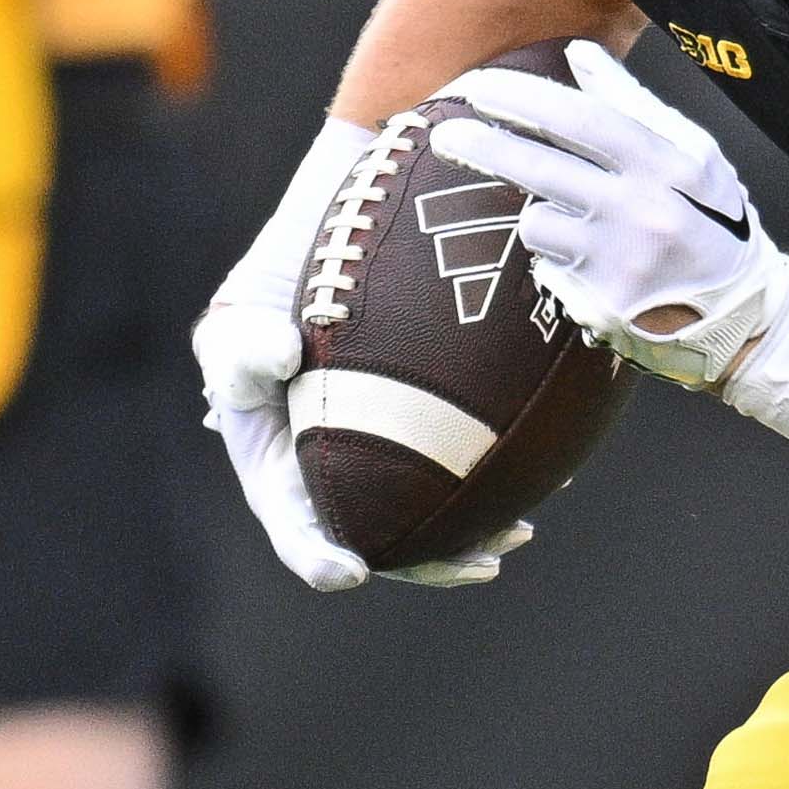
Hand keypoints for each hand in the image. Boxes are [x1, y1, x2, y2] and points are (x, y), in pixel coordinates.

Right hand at [193, 117, 527, 590]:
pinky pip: (463, 463)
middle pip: (375, 534)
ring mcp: (387, 446)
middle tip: (481, 561)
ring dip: (469, 533)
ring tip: (519, 534)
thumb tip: (281, 356)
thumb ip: (244, 337)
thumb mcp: (251, 296)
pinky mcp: (432, 423)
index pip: (293, 521)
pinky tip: (544, 480)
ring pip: (427, 509)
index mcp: (275, 460)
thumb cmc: (295, 261)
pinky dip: (492, 479)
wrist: (359, 219)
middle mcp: (331, 465)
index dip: (317, 555)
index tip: (351, 569)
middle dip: (424, 562)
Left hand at [433, 41, 788, 386]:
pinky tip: (595, 265)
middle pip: (541, 171)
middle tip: (443, 135)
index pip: (582, 121)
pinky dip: (558, 260)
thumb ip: (632, 104)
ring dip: (543, 217)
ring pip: (537, 224)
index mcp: (666, 165)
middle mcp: (641, 212)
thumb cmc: (712, 221)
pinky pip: (547, 269)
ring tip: (585, 228)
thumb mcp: (693, 154)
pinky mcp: (600, 304)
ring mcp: (619, 263)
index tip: (481, 89)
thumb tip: (579, 54)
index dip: (524, 101)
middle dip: (485, 148)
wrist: (742, 315)